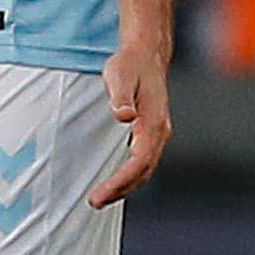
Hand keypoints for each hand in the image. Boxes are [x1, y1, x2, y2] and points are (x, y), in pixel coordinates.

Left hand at [92, 31, 171, 204]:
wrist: (147, 53)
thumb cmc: (131, 64)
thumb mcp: (119, 76)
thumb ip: (120, 98)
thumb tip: (124, 116)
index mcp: (153, 122)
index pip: (138, 162)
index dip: (120, 182)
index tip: (100, 194)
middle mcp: (159, 131)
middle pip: (143, 172)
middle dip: (121, 190)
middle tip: (95, 202)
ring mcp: (157, 133)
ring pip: (145, 169)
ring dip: (125, 186)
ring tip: (102, 198)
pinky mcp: (151, 132)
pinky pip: (143, 161)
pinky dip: (130, 176)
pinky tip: (115, 181)